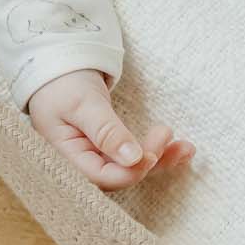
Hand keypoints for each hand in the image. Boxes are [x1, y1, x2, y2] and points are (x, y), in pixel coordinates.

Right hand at [25, 68, 194, 188]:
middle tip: (167, 134)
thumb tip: (133, 159)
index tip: (153, 153)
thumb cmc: (62, 84)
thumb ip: (106, 131)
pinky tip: (177, 146)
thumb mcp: (84, 104)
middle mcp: (81, 163)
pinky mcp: (107, 148)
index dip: (131, 171)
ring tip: (187, 147)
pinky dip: (154, 150)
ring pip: (130, 167)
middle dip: (150, 162)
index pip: (103, 177)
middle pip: (120, 175)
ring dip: (159, 158)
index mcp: (67, 158)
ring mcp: (94, 156)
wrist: (57, 66)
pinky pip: (132, 155)